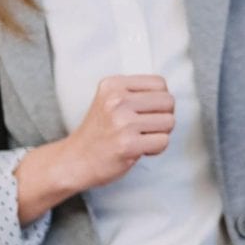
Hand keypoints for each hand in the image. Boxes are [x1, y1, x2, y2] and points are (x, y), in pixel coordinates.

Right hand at [59, 74, 174, 189]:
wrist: (75, 161)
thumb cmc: (98, 132)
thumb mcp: (109, 100)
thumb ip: (135, 92)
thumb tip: (168, 94)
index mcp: (113, 85)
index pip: (160, 83)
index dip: (160, 99)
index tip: (147, 111)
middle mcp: (117, 100)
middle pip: (168, 101)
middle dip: (164, 116)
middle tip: (147, 126)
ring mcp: (122, 123)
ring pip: (169, 121)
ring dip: (160, 133)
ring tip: (142, 138)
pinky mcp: (128, 145)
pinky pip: (163, 141)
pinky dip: (156, 148)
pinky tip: (140, 149)